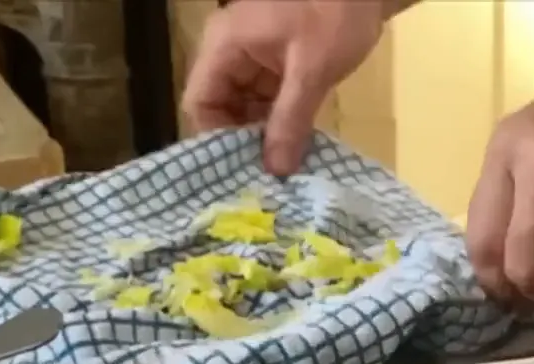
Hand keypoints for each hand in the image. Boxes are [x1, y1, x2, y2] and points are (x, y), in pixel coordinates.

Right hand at [182, 0, 386, 175]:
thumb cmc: (334, 16)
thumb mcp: (312, 71)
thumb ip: (291, 120)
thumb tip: (276, 170)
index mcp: (224, 45)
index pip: (199, 101)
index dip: (217, 138)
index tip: (245, 169)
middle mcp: (230, 52)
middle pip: (220, 108)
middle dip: (242, 141)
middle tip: (269, 176)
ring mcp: (254, 58)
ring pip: (245, 108)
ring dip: (263, 135)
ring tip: (285, 168)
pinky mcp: (277, 65)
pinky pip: (267, 101)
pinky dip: (280, 122)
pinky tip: (296, 147)